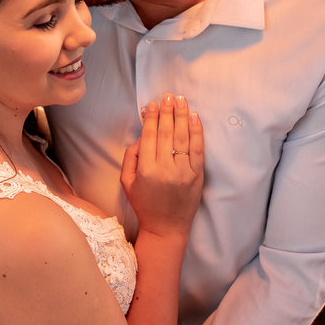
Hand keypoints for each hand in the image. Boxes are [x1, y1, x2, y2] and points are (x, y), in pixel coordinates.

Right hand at [120, 94, 203, 236]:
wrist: (166, 227)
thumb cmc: (145, 204)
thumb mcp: (127, 182)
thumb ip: (131, 157)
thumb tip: (142, 136)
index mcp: (146, 169)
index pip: (149, 136)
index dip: (151, 118)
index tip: (153, 104)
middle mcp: (165, 168)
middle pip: (166, 133)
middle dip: (167, 112)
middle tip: (167, 96)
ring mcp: (183, 172)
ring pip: (182, 137)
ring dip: (181, 116)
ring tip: (180, 100)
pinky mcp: (197, 176)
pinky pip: (198, 149)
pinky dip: (196, 132)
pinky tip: (194, 118)